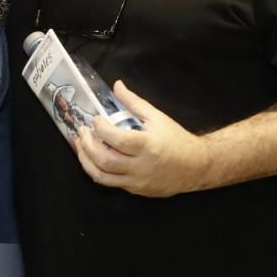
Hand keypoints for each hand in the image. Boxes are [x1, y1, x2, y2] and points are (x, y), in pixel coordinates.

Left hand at [73, 81, 204, 197]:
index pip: (117, 139)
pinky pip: (111, 183)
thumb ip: (134, 102)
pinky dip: (98, 171)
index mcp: (147, 145)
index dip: (101, 129)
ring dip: (86, 161)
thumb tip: (117, 86)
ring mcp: (137, 181)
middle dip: (88, 145)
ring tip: (80, 146)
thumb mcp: (157, 117)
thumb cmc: (176, 139)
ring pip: (103, 176)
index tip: (95, 119)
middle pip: (106, 160)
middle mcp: (141, 166)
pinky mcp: (136, 191)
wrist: (196, 166)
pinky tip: (92, 160)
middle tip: (82, 132)